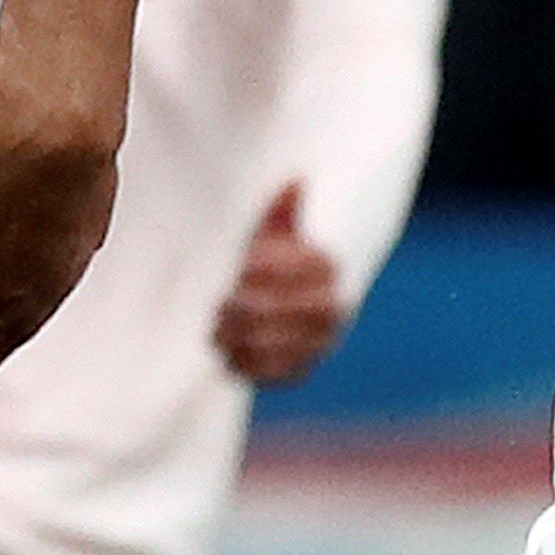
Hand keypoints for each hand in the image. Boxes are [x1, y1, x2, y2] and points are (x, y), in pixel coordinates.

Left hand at [212, 185, 350, 386]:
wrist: (277, 309)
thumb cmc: (268, 262)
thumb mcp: (272, 232)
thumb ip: (280, 212)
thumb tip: (295, 181)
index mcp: (328, 266)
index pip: (308, 266)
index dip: (272, 266)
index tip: (243, 266)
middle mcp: (334, 306)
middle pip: (293, 308)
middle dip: (252, 305)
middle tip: (223, 301)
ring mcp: (320, 343)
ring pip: (280, 342)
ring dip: (242, 333)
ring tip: (220, 324)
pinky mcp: (300, 371)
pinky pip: (273, 373)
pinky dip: (245, 361)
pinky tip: (228, 347)